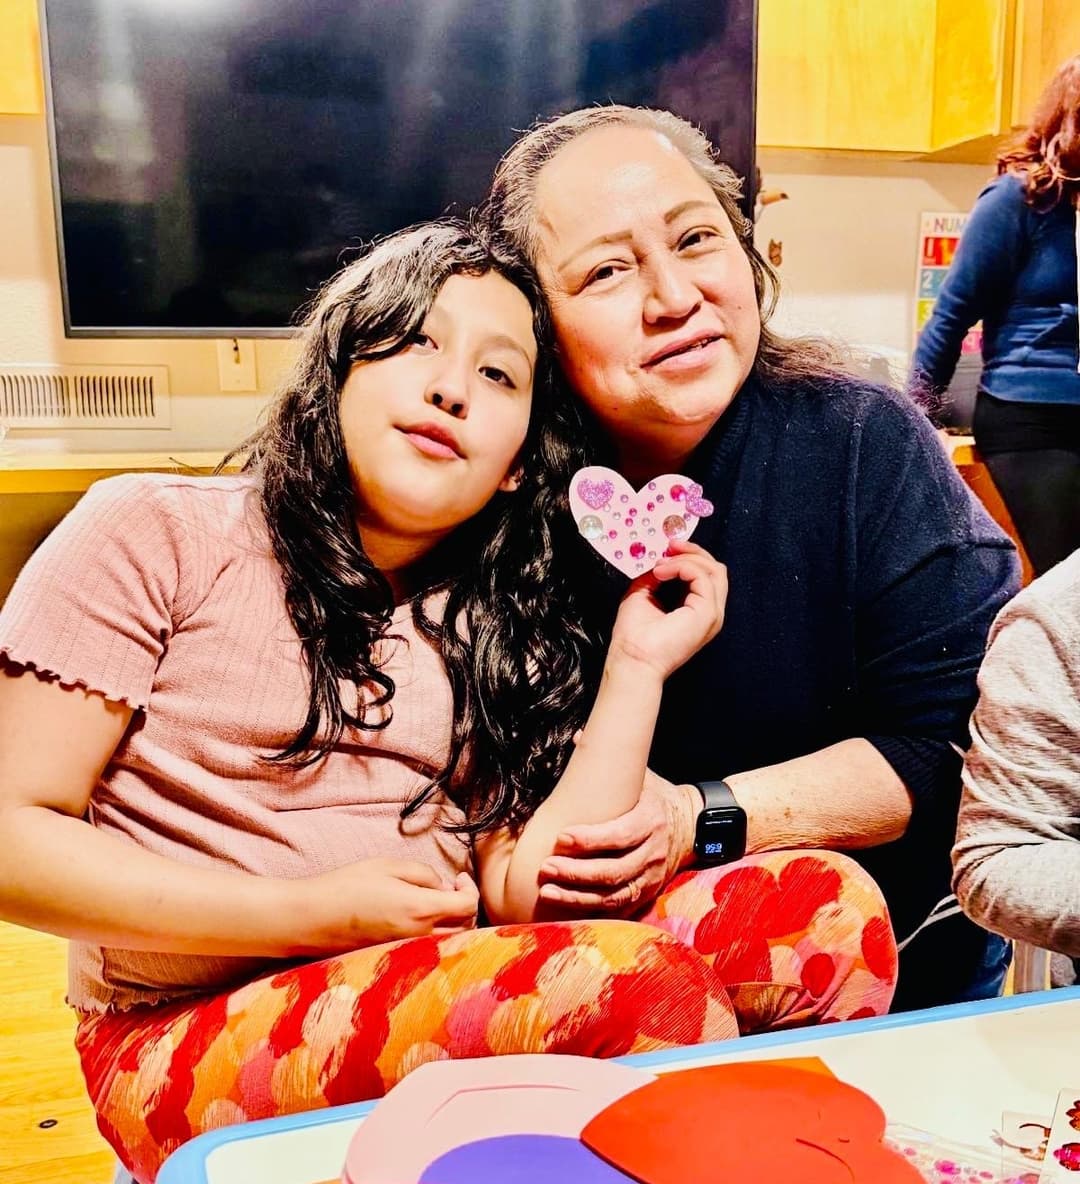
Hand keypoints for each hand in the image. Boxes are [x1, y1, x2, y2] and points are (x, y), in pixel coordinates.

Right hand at [295, 858, 478, 953]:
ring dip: (451, 923)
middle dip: (463, 906)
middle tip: (448, 888)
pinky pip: (428, 950)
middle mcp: (419, 936)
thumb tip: (442, 887)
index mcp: (420, 910)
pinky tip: (416, 918)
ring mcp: (408, 952)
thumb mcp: (388, 866)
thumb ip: (423, 874)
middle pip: (464, 927)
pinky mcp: (396, 959)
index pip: (468, 906)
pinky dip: (434, 936)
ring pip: (448, 943)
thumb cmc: (347, 886)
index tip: (459, 877)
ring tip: (432, 903)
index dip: (470, 888)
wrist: (312, 919)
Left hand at [536, 770, 699, 915]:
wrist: (692, 825)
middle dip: (577, 872)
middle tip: (546, 868)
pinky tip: (566, 905)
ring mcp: (651, 876)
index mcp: (650, 820)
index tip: (562, 837)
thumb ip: (610, 761)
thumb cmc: (655, 796)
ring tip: (548, 890)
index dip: (590, 840)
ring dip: (578, 895)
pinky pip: (619, 907)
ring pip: (614, 894)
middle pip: (614, 870)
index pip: (620, 834)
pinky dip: (592, 908)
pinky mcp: (647, 892)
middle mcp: (653, 851)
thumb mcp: (641, 775)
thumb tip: (578, 736)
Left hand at [608, 542, 726, 679]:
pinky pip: (702, 576)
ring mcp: (712, 613)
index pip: (708, 575)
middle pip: (716, 569)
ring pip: (715, 570)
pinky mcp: (708, 613)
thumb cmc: (634, 636)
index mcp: (698, 610)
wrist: (632, 660)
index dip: (690, 556)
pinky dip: (682, 566)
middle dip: (693, 551)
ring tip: (662, 564)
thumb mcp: (643, 594)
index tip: (667, 549)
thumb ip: (656, 576)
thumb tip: (660, 559)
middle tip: (670, 546)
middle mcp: (710, 612)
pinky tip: (662, 572)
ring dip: (687, 558)